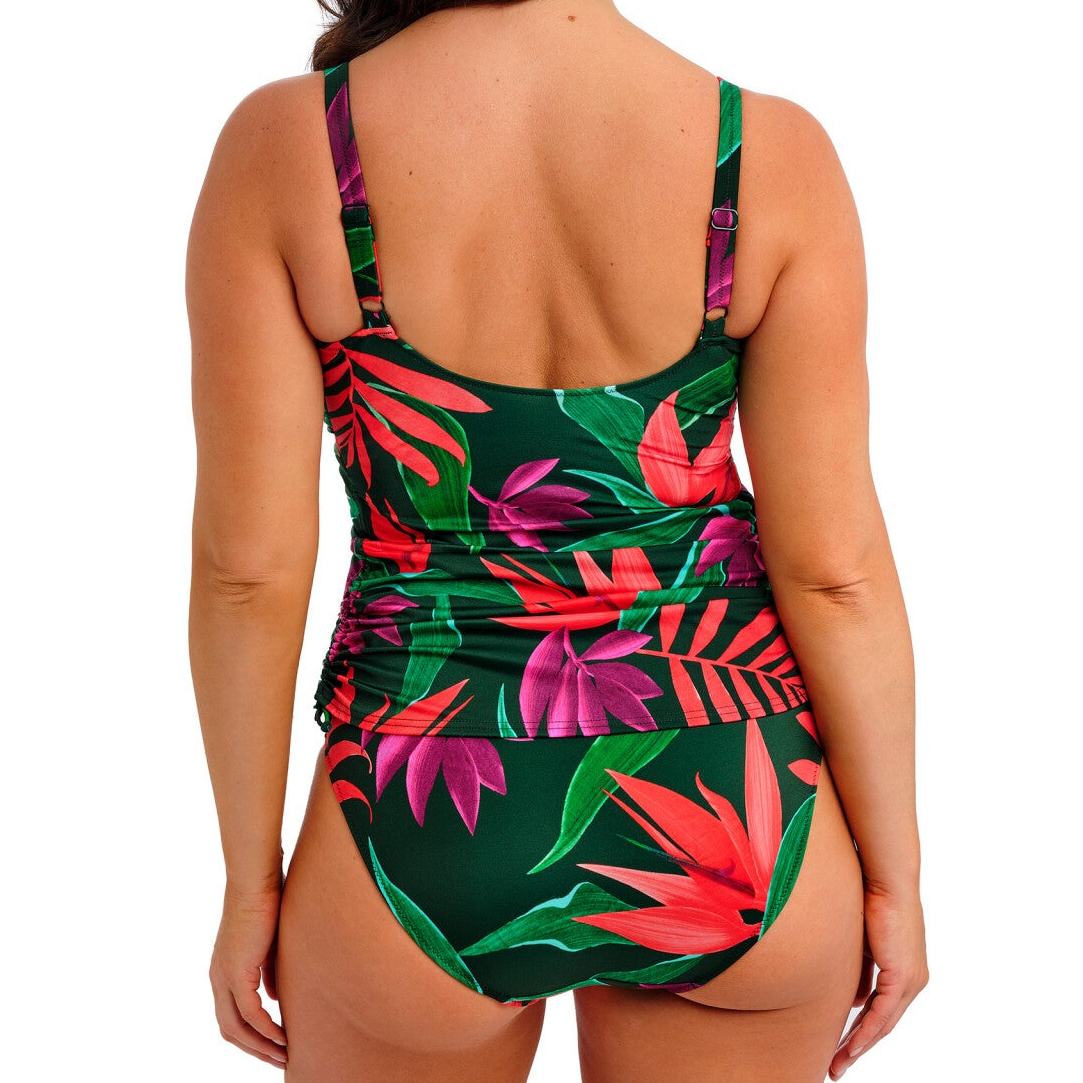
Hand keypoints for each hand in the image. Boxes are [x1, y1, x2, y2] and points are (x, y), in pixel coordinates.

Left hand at [209, 879, 287, 1067]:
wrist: (256, 882)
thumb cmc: (266, 905)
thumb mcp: (269, 947)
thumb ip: (268, 974)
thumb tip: (273, 998)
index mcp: (223, 972)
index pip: (231, 1017)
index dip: (251, 1036)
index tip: (273, 1046)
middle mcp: (218, 979)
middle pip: (230, 1030)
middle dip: (255, 1049)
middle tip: (279, 1060)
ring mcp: (224, 977)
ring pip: (236, 1028)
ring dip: (260, 1046)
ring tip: (284, 1056)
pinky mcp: (236, 973)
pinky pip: (249, 1013)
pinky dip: (265, 1029)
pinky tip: (282, 1037)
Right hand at [829, 887, 927, 1079]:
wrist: (885, 879)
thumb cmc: (871, 899)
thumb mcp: (863, 943)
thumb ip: (859, 972)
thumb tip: (854, 1002)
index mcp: (905, 971)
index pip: (881, 1010)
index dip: (862, 1030)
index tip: (843, 1046)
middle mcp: (913, 980)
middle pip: (882, 1024)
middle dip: (858, 1047)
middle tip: (837, 1066)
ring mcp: (911, 980)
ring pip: (882, 1024)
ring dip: (859, 1046)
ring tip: (838, 1064)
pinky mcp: (903, 977)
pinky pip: (882, 1014)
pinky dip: (865, 1032)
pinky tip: (851, 1047)